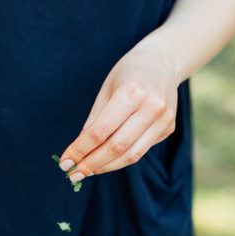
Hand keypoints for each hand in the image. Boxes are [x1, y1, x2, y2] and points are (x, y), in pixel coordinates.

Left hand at [59, 39, 177, 179]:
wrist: (163, 61)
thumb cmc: (128, 73)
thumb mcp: (106, 89)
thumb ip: (95, 120)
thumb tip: (80, 151)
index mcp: (131, 93)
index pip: (99, 131)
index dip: (80, 150)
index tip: (65, 162)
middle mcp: (150, 107)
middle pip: (115, 147)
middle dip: (92, 164)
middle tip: (74, 174)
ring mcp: (163, 120)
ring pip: (131, 155)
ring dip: (106, 167)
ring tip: (88, 172)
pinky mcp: (169, 128)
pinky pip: (141, 150)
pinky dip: (121, 159)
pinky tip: (107, 160)